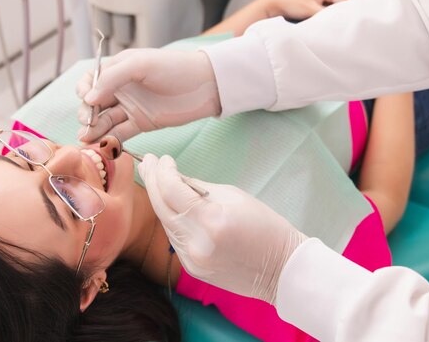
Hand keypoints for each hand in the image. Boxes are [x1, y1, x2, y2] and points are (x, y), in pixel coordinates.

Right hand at [76, 49, 220, 142]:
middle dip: (86, 113)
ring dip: (94, 130)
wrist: (205, 85)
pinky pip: (120, 133)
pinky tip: (101, 145)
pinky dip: (109, 139)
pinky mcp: (141, 123)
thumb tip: (88, 98)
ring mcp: (130, 107)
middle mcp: (121, 88)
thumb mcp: (139, 65)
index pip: (91, 80)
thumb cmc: (173, 67)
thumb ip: (112, 79)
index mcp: (118, 69)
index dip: (84, 90)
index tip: (87, 98)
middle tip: (87, 123)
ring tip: (86, 140)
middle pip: (94, 103)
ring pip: (105, 120)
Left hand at [139, 154, 306, 305]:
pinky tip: (170, 204)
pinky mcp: (192, 268)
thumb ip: (198, 188)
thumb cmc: (264, 226)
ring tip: (154, 178)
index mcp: (210, 220)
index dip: (163, 172)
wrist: (281, 269)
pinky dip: (172, 219)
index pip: (172, 190)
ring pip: (166, 222)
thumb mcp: (233, 196)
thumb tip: (173, 177)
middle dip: (152, 181)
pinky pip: (175, 238)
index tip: (163, 159)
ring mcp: (192, 259)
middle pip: (161, 207)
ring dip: (159, 199)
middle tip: (147, 161)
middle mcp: (196, 242)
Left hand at [264, 0, 362, 20]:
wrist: (278, 3)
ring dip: (355, 0)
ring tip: (364, 10)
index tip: (361, 21)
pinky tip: (352, 10)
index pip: (348, 0)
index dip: (353, 10)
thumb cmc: (293, 5)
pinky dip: (348, 2)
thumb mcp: (311, 11)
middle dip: (361, 1)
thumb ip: (327, 14)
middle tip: (371, 11)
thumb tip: (342, 19)